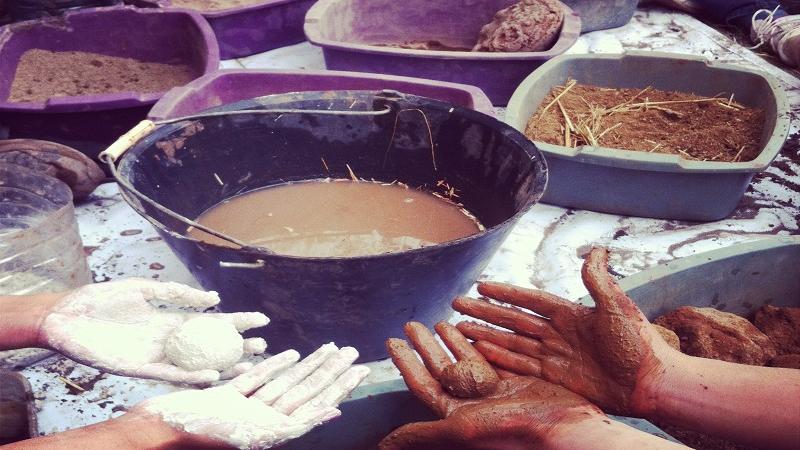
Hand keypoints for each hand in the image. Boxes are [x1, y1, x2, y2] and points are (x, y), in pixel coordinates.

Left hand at [40, 279, 269, 383]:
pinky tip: (213, 375)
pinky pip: (171, 375)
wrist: (64, 316)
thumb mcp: (144, 289)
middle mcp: (167, 341)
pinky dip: (192, 377)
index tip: (261, 320)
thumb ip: (177, 294)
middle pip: (210, 347)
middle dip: (238, 348)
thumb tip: (213, 299)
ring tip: (248, 366)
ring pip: (197, 366)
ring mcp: (155, 356)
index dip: (236, 322)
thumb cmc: (99, 300)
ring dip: (223, 368)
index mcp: (170, 321)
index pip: (211, 323)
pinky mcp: (138, 369)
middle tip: (264, 347)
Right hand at [133, 344, 369, 449]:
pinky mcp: (226, 397)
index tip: (359, 371)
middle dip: (330, 372)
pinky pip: (255, 381)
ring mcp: (245, 408)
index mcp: (272, 431)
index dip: (338, 387)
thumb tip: (333, 413)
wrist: (156, 433)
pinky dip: (273, 367)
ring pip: (284, 383)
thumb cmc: (201, 438)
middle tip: (354, 353)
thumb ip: (294, 426)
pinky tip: (291, 355)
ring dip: (308, 366)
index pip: (314, 404)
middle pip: (304, 392)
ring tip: (332, 348)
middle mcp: (263, 420)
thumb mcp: (255, 436)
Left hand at [379, 321, 604, 449]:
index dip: (406, 364)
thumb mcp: (461, 429)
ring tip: (440, 321)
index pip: (423, 385)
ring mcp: (497, 394)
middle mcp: (475, 406)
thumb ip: (423, 434)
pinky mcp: (519, 384)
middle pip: (443, 370)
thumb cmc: (511, 433)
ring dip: (453, 342)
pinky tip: (474, 328)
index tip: (391, 341)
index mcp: (458, 417)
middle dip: (426, 346)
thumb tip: (381, 447)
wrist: (564, 430)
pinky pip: (495, 359)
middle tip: (412, 324)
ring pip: (469, 362)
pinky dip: (483, 343)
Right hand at [453, 247, 681, 416]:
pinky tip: (480, 352)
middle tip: (457, 303)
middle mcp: (557, 333)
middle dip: (484, 311)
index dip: (504, 292)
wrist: (651, 383)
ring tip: (459, 328)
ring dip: (485, 334)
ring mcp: (554, 356)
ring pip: (511, 342)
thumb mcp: (617, 307)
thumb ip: (598, 280)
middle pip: (512, 320)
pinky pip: (521, 366)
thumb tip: (594, 249)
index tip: (481, 283)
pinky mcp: (555, 378)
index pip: (529, 300)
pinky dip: (500, 359)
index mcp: (569, 313)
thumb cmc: (639, 343)